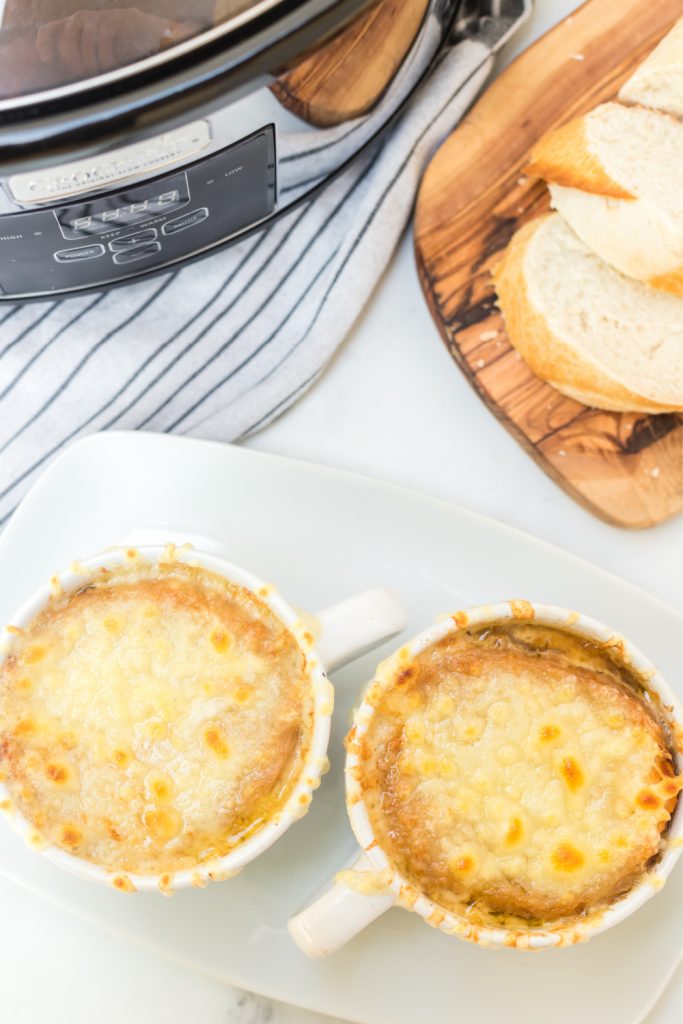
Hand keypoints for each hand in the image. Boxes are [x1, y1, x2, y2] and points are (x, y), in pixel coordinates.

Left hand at [33, 7, 197, 77]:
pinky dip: (104, 51)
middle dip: (72, 55)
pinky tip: (111, 63)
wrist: (169, 51)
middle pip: (67, 31)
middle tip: (86, 72)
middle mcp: (92, 21)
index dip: (47, 41)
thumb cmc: (140, 66)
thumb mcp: (108, 71)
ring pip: (84, 30)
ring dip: (89, 55)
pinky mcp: (124, 17)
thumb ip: (90, 73)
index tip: (47, 58)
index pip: (54, 29)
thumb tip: (76, 87)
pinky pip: (104, 31)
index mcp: (84, 32)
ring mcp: (109, 17)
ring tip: (101, 70)